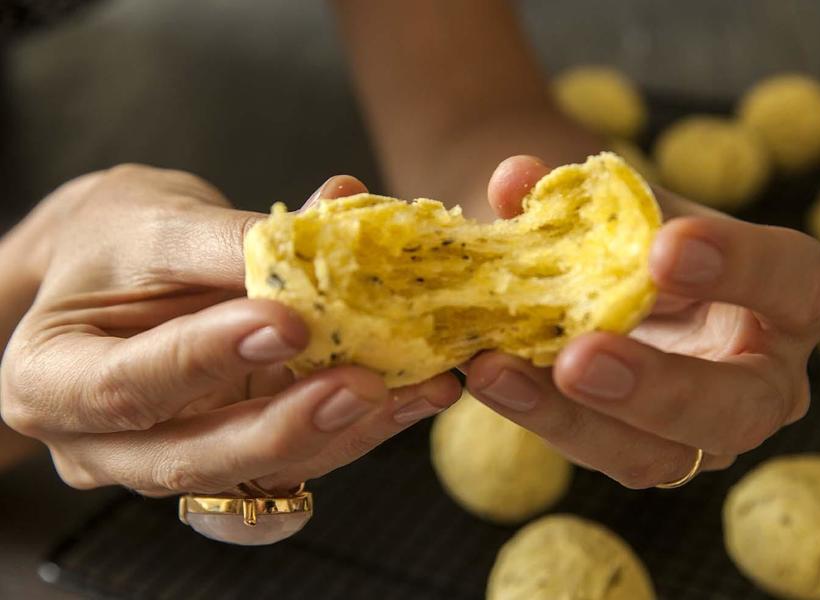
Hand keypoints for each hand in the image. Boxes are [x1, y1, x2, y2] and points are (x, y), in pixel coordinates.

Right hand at [1, 165, 458, 499]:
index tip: (287, 321)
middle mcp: (104, 445)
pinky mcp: (232, 461)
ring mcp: (172, 462)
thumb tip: (337, 223)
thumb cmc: (121, 240)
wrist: (125, 268)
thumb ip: (236, 238)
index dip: (207, 358)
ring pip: (255, 473)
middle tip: (366, 383)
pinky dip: (353, 439)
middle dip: (286, 424)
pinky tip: (406, 402)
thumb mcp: (159, 224)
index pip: (126, 385)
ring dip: (344, 434)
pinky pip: (291, 470)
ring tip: (419, 387)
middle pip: (191, 457)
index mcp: (50, 381)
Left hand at [465, 156, 819, 487]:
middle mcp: (762, 377)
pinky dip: (538, 414)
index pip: (795, 283)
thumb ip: (576, 196)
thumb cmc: (640, 240)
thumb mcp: (626, 210)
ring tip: (495, 369)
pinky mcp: (647, 455)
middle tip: (580, 356)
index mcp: (787, 297)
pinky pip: (598, 452)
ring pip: (659, 454)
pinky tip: (487, 375)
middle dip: (657, 385)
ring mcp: (705, 431)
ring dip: (572, 417)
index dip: (741, 267)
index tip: (665, 249)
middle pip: (739, 404)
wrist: (613, 288)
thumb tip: (515, 181)